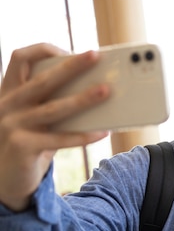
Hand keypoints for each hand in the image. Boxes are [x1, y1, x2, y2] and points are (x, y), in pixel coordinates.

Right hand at [0, 43, 109, 211]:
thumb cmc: (29, 142)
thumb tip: (99, 89)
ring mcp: (11, 126)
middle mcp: (6, 105)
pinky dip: (83, 135)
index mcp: (9, 91)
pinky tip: (103, 132)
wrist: (5, 180)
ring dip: (83, 98)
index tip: (69, 50)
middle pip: (43, 79)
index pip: (19, 58)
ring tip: (107, 91)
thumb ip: (54, 102)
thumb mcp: (36, 117)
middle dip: (71, 66)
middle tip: (96, 55)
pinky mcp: (21, 147)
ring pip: (54, 108)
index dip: (43, 50)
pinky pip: (58, 139)